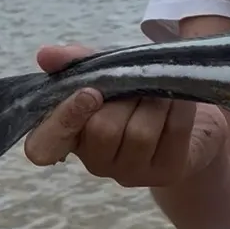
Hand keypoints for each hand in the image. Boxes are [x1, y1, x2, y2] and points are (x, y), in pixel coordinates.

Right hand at [23, 44, 227, 187]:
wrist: (186, 112)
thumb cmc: (136, 93)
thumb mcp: (106, 71)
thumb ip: (77, 62)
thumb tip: (46, 55)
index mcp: (71, 137)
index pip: (43, 147)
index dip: (64, 120)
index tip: (89, 92)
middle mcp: (96, 163)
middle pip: (102, 130)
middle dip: (125, 96)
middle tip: (137, 80)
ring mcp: (131, 173)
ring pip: (139, 133)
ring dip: (153, 100)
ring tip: (160, 88)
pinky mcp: (166, 172)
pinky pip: (172, 132)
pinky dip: (178, 106)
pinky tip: (179, 97)